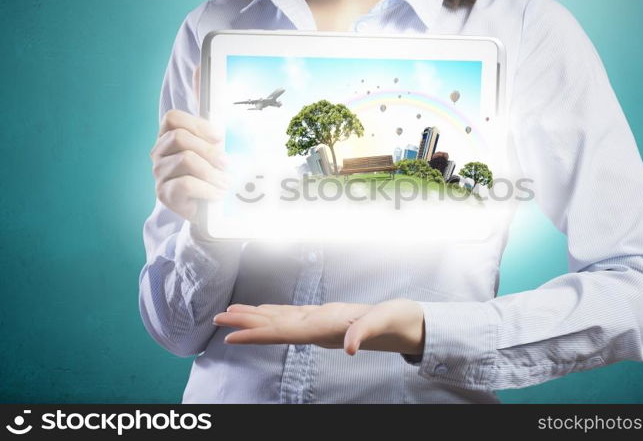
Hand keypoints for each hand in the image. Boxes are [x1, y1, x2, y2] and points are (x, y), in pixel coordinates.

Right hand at [150, 109, 227, 220]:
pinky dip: (207, 189)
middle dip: (209, 150)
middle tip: (226, 164)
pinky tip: (217, 194)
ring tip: (225, 183)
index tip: (219, 137)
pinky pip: (186, 184)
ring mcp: (159, 173)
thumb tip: (225, 134)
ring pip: (185, 159)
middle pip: (179, 137)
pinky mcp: (164, 193)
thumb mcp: (215, 155)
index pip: (172, 119)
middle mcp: (159, 154)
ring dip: (212, 172)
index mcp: (168, 138)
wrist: (206, 211)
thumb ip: (216, 142)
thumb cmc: (211, 178)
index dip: (197, 124)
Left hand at [213, 299, 424, 355]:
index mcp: (326, 330)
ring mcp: (320, 323)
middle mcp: (317, 329)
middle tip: (217, 318)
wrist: (408, 325)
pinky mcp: (325, 316)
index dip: (256, 335)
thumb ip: (366, 332)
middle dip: (246, 323)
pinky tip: (262, 310)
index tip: (231, 336)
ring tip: (230, 313)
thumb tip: (350, 349)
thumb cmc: (397, 321)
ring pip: (280, 321)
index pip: (284, 334)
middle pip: (275, 327)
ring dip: (255, 318)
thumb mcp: (384, 321)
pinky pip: (292, 315)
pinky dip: (273, 311)